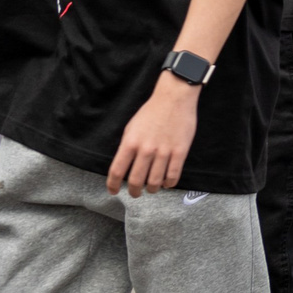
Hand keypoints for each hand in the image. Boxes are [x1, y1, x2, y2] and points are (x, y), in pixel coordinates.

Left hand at [107, 76, 198, 196]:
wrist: (174, 98)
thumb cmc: (151, 112)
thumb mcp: (131, 128)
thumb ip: (127, 147)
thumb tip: (125, 166)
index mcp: (130, 143)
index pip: (117, 171)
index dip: (113, 185)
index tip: (113, 191)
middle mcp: (146, 149)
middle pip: (136, 180)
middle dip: (134, 191)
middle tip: (135, 193)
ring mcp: (164, 151)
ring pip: (155, 181)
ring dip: (152, 189)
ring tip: (152, 188)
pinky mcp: (180, 151)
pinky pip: (173, 175)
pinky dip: (169, 183)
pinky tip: (166, 183)